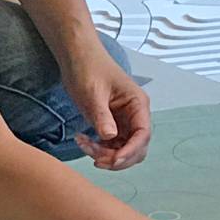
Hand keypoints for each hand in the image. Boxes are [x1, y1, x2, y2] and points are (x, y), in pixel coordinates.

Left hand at [63, 52, 151, 170]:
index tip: (114, 161)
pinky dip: (97, 149)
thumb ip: (102, 115)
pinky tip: (82, 140)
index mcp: (137, 104)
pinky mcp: (111, 125)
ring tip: (84, 145)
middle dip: (118, 157)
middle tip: (95, 159)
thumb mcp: (93, 93)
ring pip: (122, 150)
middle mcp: (135, 115)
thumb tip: (110, 136)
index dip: (131, 151)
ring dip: (105, 155)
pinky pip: (110, 146)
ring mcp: (124, 121)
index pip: (143, 134)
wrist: (76, 58)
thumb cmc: (88, 68)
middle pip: (136, 148)